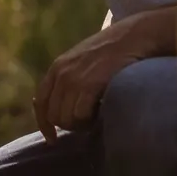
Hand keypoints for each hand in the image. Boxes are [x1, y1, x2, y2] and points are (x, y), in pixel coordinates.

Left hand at [33, 17, 150, 141]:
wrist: (135, 35)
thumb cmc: (114, 51)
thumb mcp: (84, 61)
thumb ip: (71, 80)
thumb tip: (63, 108)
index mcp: (57, 68)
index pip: (41, 103)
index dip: (45, 125)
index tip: (52, 140)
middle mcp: (61, 73)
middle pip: (54, 116)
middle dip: (70, 125)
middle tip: (88, 123)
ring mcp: (74, 78)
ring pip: (67, 119)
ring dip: (82, 124)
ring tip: (97, 117)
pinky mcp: (89, 84)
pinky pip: (81, 115)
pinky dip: (91, 120)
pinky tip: (103, 113)